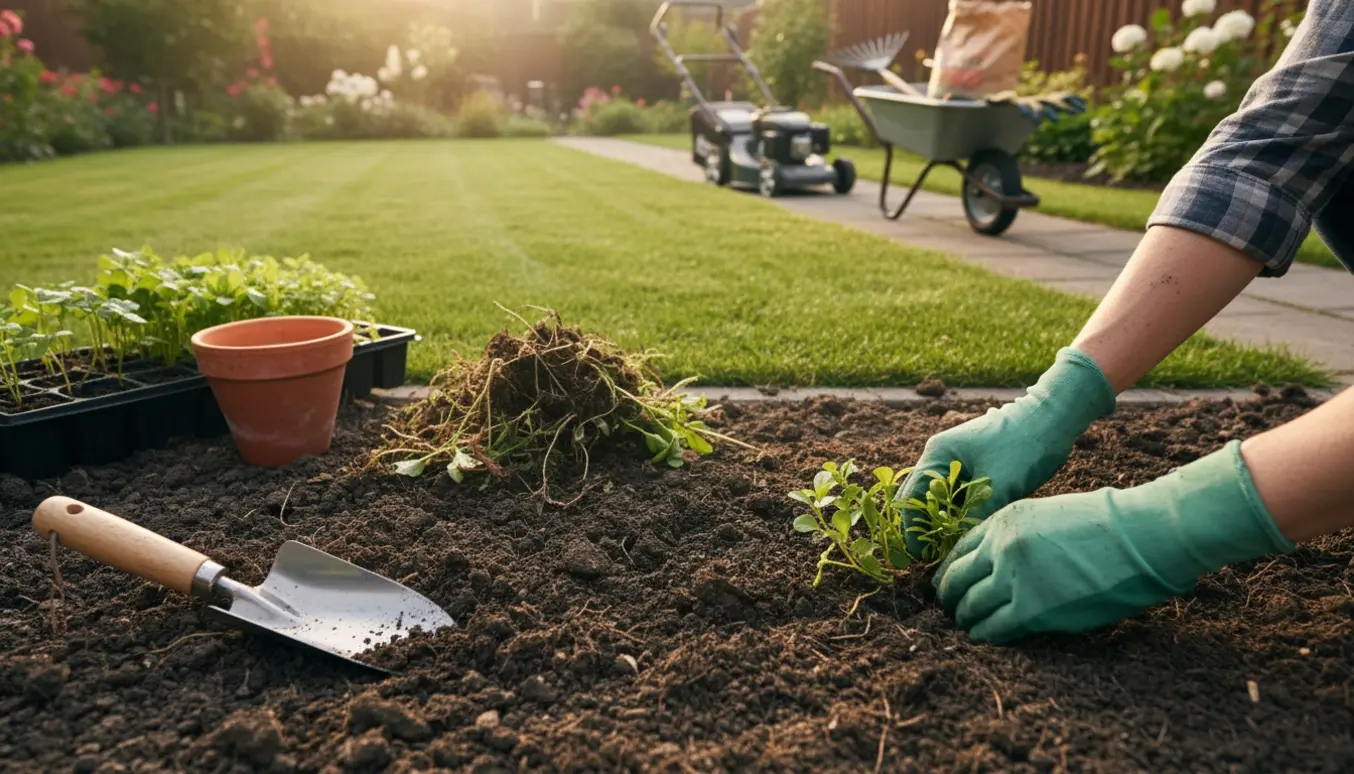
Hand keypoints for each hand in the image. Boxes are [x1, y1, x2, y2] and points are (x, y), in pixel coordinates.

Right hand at [899, 348, 1114, 554]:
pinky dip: (958, 515)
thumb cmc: (1025, 445)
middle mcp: (941, 456)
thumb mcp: (1000, 484)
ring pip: (939, 500)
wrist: (1053, 419)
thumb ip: (976, 516)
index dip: (913, 529)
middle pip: (919, 499)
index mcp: (938, 454)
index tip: (922, 556)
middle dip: (923, 528)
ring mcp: (957, 461)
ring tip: (949, 550)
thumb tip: (958, 548)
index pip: (911, 497)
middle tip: (932, 557)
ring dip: (942, 522)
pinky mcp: (974, 468)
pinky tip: (967, 533)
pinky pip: (957, 497)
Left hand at [933, 441, 1294, 643]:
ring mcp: (1014, 578)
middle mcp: (1001, 547)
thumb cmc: (1108, 525)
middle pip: (956, 578)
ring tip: (966, 626)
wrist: (1140, 536)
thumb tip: (1002, 560)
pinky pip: (994, 626)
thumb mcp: (1049, 515)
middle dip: (949, 596)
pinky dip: (985, 634)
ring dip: (965, 618)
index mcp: (1005, 519)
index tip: (950, 581)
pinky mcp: (1031, 609)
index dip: (951, 568)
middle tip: (950, 608)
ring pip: (970, 605)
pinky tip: (984, 637)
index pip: (960, 548)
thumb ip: (1020, 535)